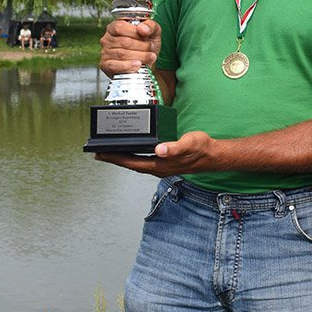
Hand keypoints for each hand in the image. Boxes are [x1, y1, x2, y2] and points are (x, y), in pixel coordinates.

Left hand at [95, 131, 219, 175]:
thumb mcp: (188, 143)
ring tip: (110, 152)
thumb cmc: (201, 149)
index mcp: (160, 164)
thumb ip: (174, 147)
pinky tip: (132, 151)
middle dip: (114, 159)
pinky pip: (143, 161)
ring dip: (122, 158)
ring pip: (136, 163)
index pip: (131, 162)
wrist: (213, 155)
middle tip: (98, 153)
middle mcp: (158, 168)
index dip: (115, 158)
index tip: (100, 154)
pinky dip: (133, 156)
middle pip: (130, 164)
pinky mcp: (164, 163)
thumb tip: (160, 149)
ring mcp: (161, 167)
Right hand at [99, 19, 160, 78]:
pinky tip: (138, 65)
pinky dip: (129, 66)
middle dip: (142, 46)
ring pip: (122, 54)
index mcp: (115, 27)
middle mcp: (107, 39)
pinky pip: (115, 66)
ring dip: (140, 56)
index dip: (134, 32)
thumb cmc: (147, 44)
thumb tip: (142, 29)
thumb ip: (150, 26)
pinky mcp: (106, 66)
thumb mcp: (153, 31)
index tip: (146, 37)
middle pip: (124, 42)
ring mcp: (105, 53)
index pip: (119, 27)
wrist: (148, 63)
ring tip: (149, 57)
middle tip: (151, 48)